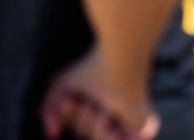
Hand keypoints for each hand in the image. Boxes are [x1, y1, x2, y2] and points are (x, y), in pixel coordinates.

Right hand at [41, 48, 157, 139]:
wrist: (117, 62)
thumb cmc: (91, 68)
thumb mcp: (59, 87)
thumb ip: (48, 111)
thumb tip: (53, 135)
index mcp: (105, 102)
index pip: (81, 125)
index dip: (71, 115)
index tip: (69, 100)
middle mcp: (121, 112)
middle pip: (88, 134)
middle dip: (82, 120)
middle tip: (88, 101)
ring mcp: (133, 123)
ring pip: (98, 139)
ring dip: (93, 125)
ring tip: (102, 105)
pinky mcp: (144, 130)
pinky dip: (103, 133)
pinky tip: (108, 115)